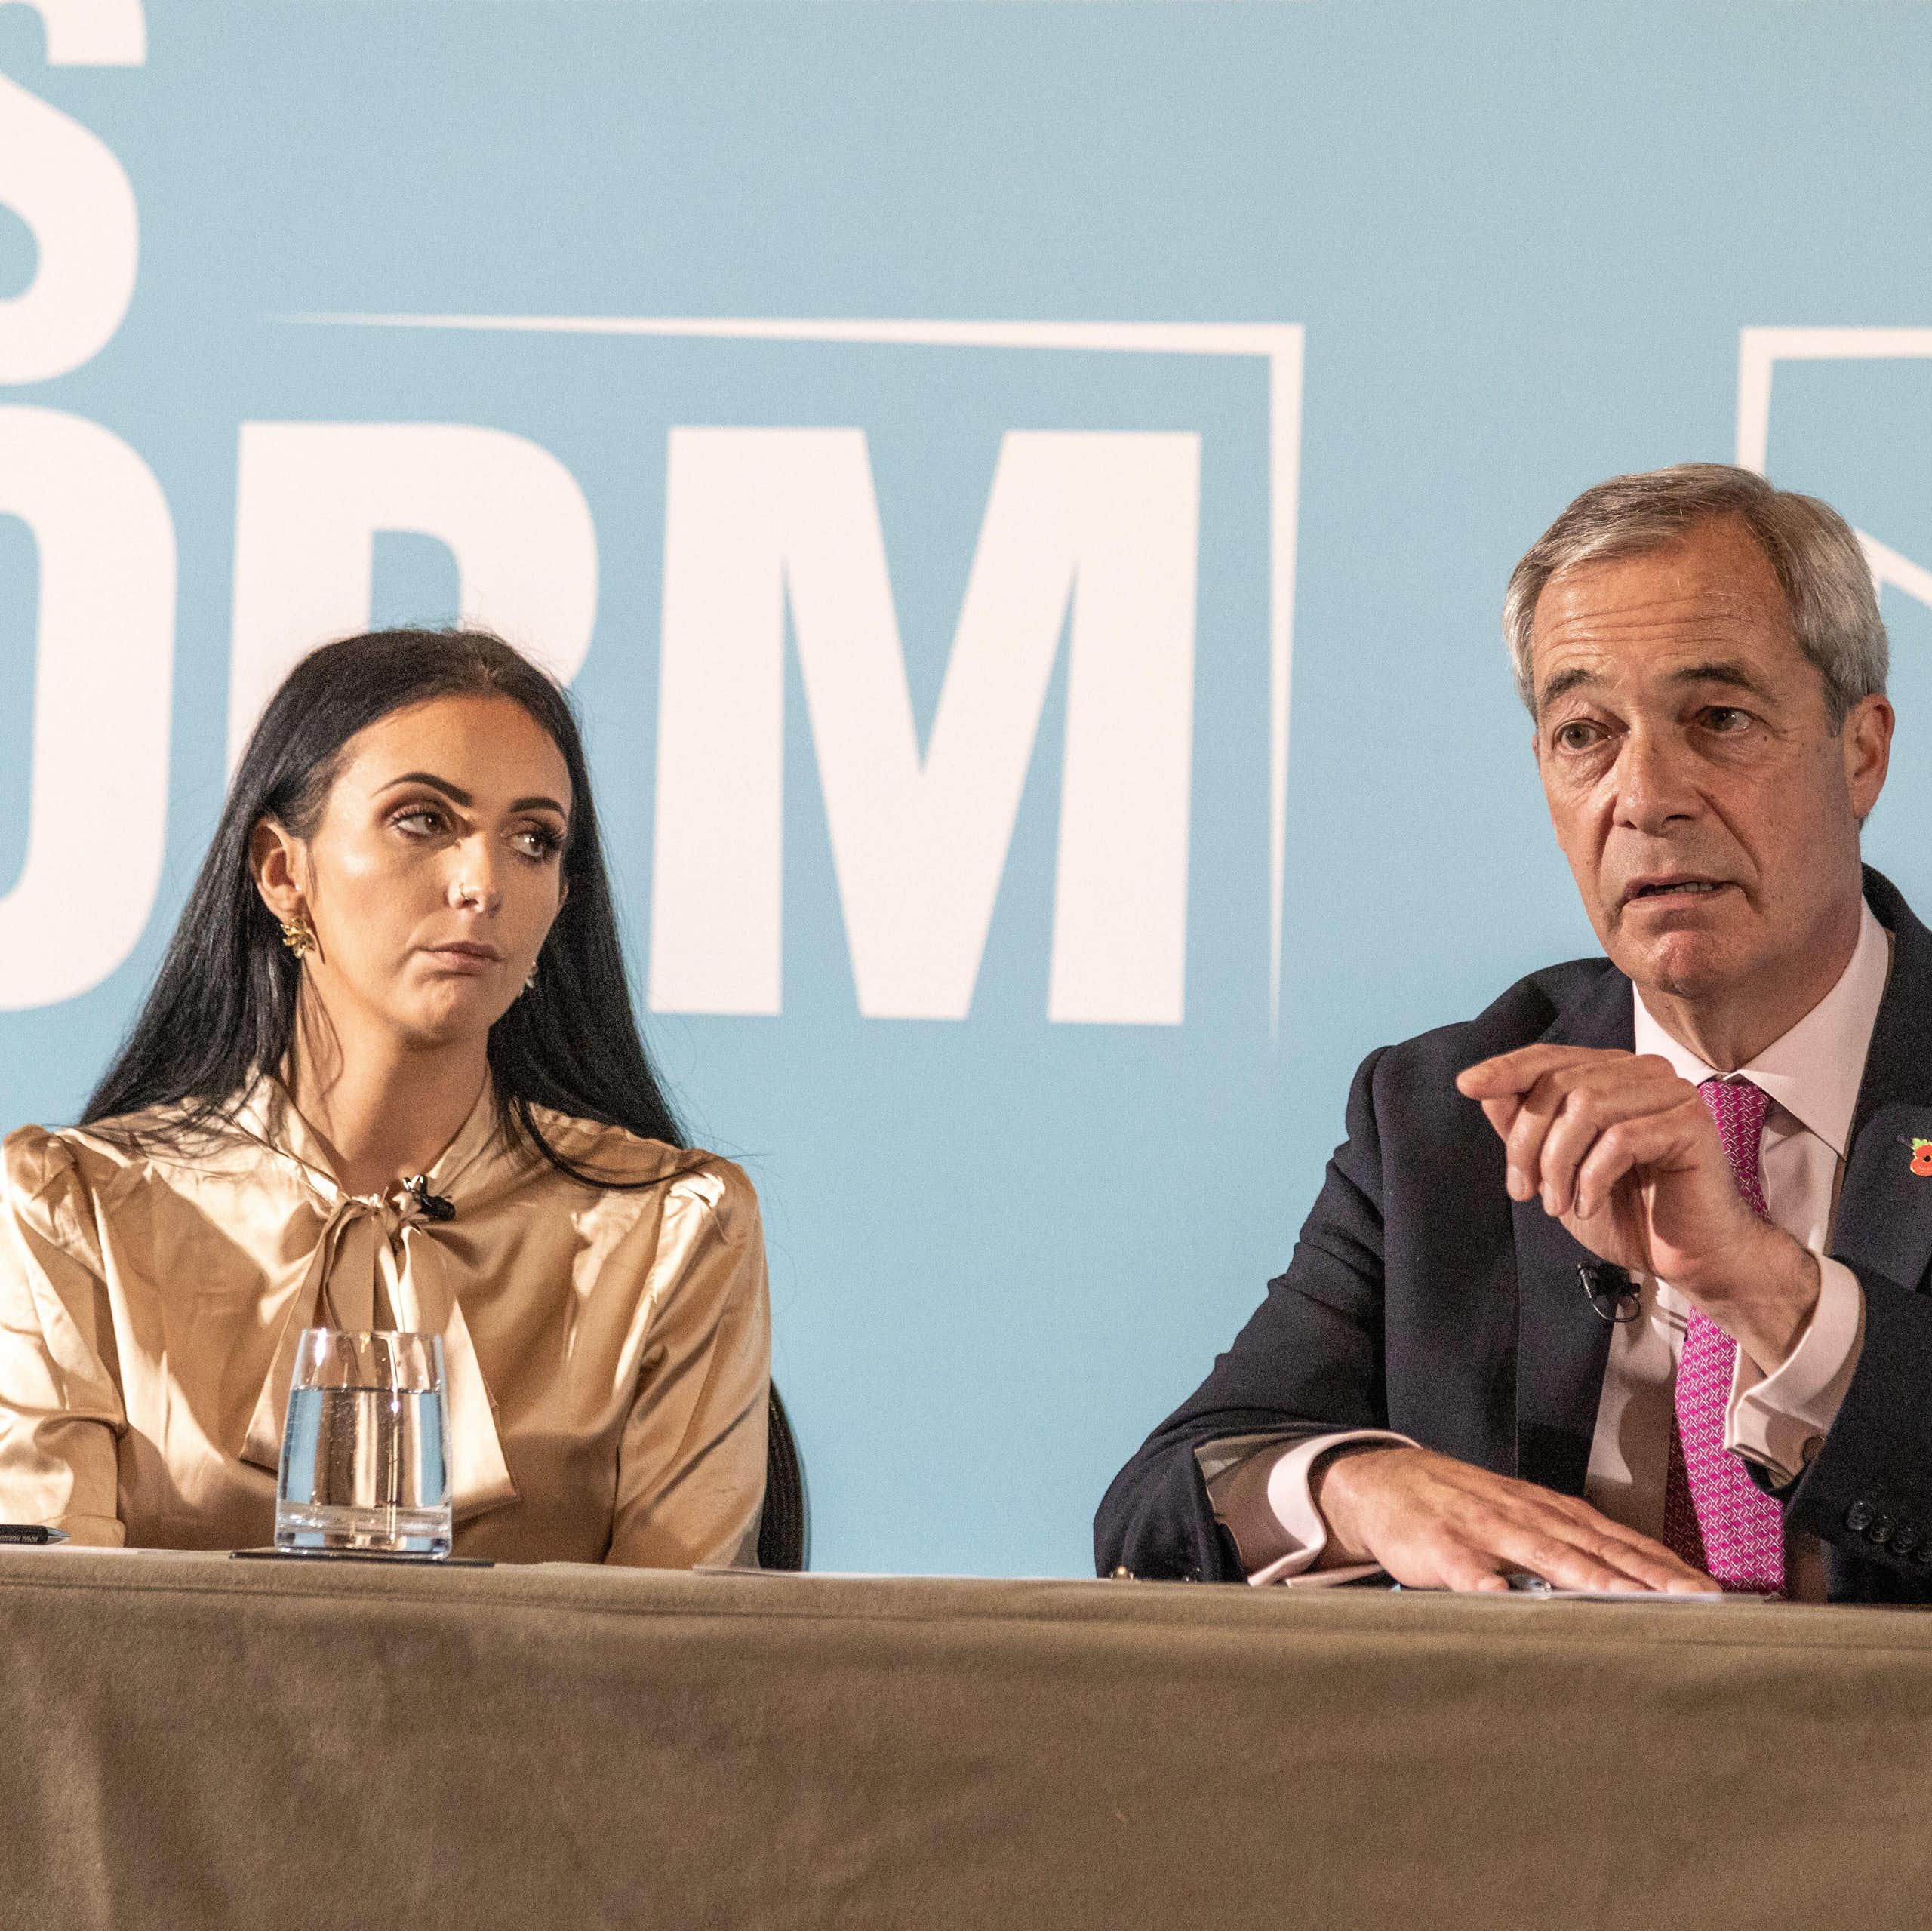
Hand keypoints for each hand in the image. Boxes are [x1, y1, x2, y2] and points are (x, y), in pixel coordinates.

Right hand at [1313, 1443, 1718, 1593]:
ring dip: (1593, 1580)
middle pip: (1598, 1549)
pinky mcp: (1442, 1548)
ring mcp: (1485, 1530)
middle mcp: (1527, 1516)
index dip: (1665, 1565)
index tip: (1711, 1592)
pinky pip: (1470, 1572)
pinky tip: (1510, 1604)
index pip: (1620, 1540)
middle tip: (1697, 1602)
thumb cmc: (1462, 1507)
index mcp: (1549, 1512)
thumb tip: (1632, 1583)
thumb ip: (1567, 1546)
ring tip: (1632, 1603)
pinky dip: (1492, 1587)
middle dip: (1649, 1576)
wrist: (1385, 1480)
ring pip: (1547, 1557)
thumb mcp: (1519, 1516)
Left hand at [1455, 1043, 1819, 1369]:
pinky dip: (1591, 1178)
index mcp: (1610, 1075)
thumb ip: (1524, 1127)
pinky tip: (1588, 1205)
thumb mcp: (1555, 1171)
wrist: (1689, 1258)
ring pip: (1585, 1107)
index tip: (1465, 1085)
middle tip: (1523, 1192)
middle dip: (1526, 1142)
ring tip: (1555, 1205)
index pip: (1549, 1058)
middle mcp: (1642, 1072)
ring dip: (1557, 1164)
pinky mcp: (1691, 1122)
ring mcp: (1671, 1092)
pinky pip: (1620, 1138)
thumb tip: (1482, 1087)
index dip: (1505, 1069)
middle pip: (1558, 1084)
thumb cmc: (1625, 1214)